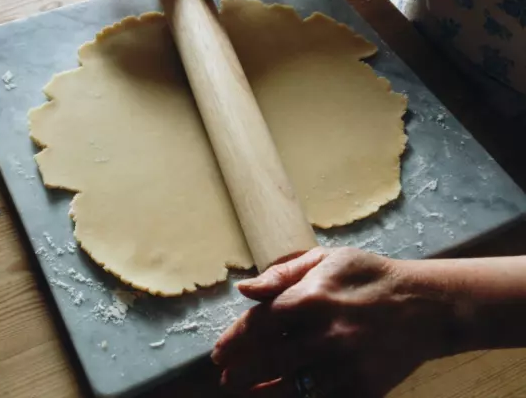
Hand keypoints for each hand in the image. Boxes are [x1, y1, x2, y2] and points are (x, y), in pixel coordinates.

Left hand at [211, 247, 456, 396]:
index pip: (259, 323)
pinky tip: (279, 396)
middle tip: (225, 375)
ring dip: (260, 390)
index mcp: (311, 298)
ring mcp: (345, 364)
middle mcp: (325, 333)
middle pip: (268, 358)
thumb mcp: (326, 260)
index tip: (219, 352)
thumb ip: (281, 275)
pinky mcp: (363, 387)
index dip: (234, 340)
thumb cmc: (368, 277)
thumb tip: (243, 289)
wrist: (426, 306)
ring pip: (290, 385)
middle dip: (240, 369)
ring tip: (243, 390)